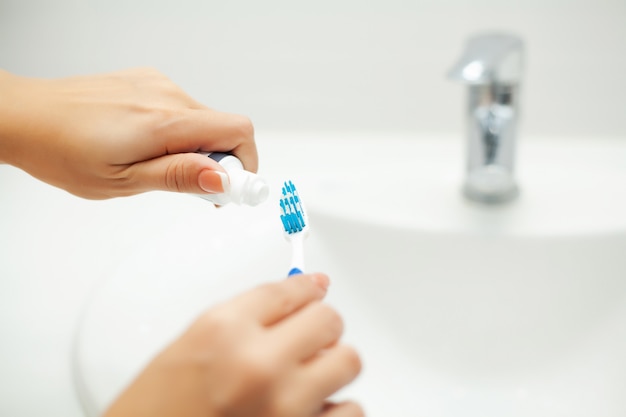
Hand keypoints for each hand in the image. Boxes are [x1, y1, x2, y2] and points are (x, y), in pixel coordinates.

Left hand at [0, 68, 255, 198]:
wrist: (26, 117)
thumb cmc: (64, 152)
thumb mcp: (123, 181)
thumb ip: (178, 176)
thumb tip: (222, 178)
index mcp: (164, 122)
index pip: (238, 132)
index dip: (245, 165)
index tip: (230, 191)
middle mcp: (167, 95)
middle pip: (225, 128)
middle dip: (220, 163)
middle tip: (191, 189)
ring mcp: (157, 84)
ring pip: (203, 121)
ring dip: (198, 148)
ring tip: (159, 167)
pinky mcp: (148, 81)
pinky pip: (183, 110)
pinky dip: (181, 132)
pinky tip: (148, 145)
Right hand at [103, 273, 362, 416]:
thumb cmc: (157, 410)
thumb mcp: (190, 346)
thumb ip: (248, 316)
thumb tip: (303, 291)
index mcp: (223, 332)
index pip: (290, 291)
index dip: (305, 288)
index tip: (314, 290)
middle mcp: (257, 366)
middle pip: (328, 320)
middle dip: (319, 326)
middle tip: (305, 339)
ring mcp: (285, 407)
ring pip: (348, 361)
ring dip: (331, 367)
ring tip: (306, 378)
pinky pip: (351, 410)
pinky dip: (336, 408)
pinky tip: (312, 409)